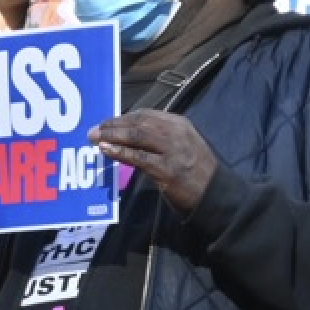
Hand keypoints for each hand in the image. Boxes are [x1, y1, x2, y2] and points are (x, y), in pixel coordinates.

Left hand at [90, 110, 217, 215]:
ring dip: (113, 136)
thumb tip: (128, 136)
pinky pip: (139, 157)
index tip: (106, 122)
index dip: (123, 117)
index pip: (146, 115)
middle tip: (94, 130)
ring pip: (137, 136)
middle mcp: (176, 133)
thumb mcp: (182, 146)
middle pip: (139, 123)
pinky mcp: (167, 169)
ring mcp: (173, 150)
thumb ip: (160, 139)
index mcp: (179, 124)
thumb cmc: (196, 172)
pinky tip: (107, 150)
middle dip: (113, 125)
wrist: (216, 195)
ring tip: (96, 138)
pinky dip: (120, 152)